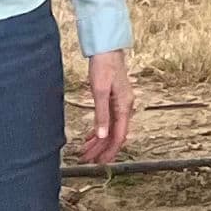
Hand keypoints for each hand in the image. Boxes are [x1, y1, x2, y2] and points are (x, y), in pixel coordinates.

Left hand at [77, 49, 134, 168]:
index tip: (101, 162)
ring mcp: (119, 103)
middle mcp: (124, 107)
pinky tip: (90, 136)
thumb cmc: (104, 66)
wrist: (106, 49)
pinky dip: (99, 130)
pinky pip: (107, 120)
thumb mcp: (100, 91)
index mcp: (124, 106)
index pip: (119, 136)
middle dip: (101, 149)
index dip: (110, 151)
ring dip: (98, 141)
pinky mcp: (113, 99)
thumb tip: (102, 135)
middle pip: (114, 134)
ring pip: (110, 128)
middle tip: (88, 160)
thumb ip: (101, 115)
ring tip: (86, 151)